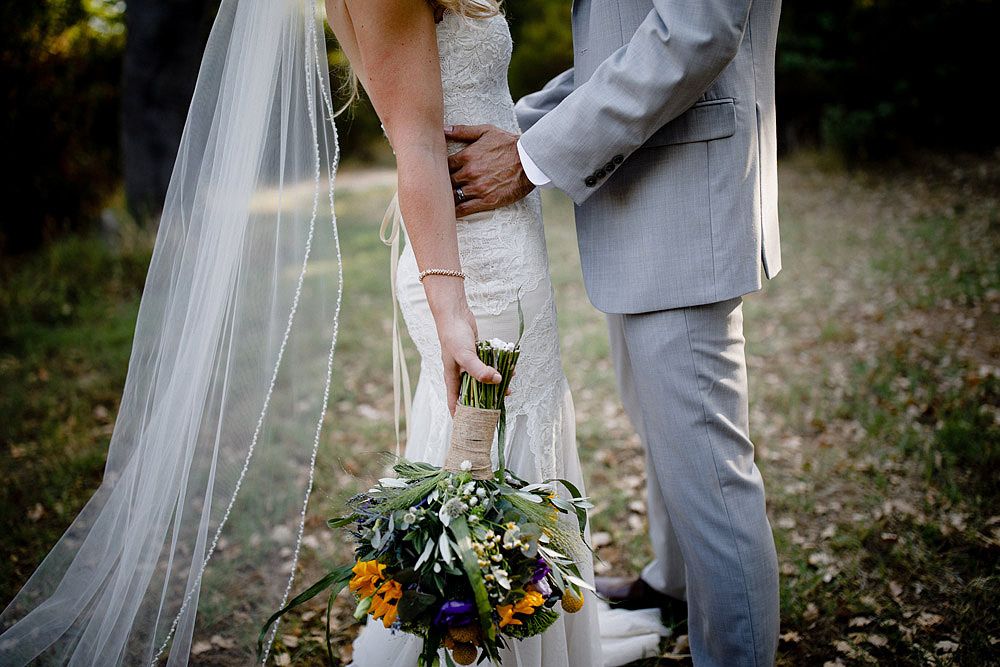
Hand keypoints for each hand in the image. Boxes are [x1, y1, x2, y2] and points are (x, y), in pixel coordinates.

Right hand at [424, 276, 501, 414]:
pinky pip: (489, 365)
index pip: (454, 403)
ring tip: (509, 388)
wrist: (454, 314)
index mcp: (452, 378)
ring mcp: (469, 363)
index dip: (461, 417)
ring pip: (483, 379)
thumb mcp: (466, 356)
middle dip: (486, 400)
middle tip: (499, 407)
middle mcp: (460, 373)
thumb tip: (498, 381)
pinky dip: (498, 367)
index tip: (471, 428)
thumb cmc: (454, 336)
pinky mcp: (477, 354)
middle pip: (473, 392)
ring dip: (496, 382)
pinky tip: (510, 368)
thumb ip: (480, 370)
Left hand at [445, 124, 535, 216]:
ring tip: (441, 201)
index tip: (437, 171)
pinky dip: (455, 212)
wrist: (530, 160)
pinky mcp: (487, 201)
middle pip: (445, 182)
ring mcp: (478, 188)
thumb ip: (463, 131)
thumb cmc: (508, 144)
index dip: (438, 169)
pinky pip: (465, 209)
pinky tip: (449, 213)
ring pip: (452, 197)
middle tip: (436, 188)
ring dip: (446, 199)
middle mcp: (470, 173)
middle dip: (440, 185)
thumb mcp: (486, 131)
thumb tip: (443, 130)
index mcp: (466, 156)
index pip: (442, 165)